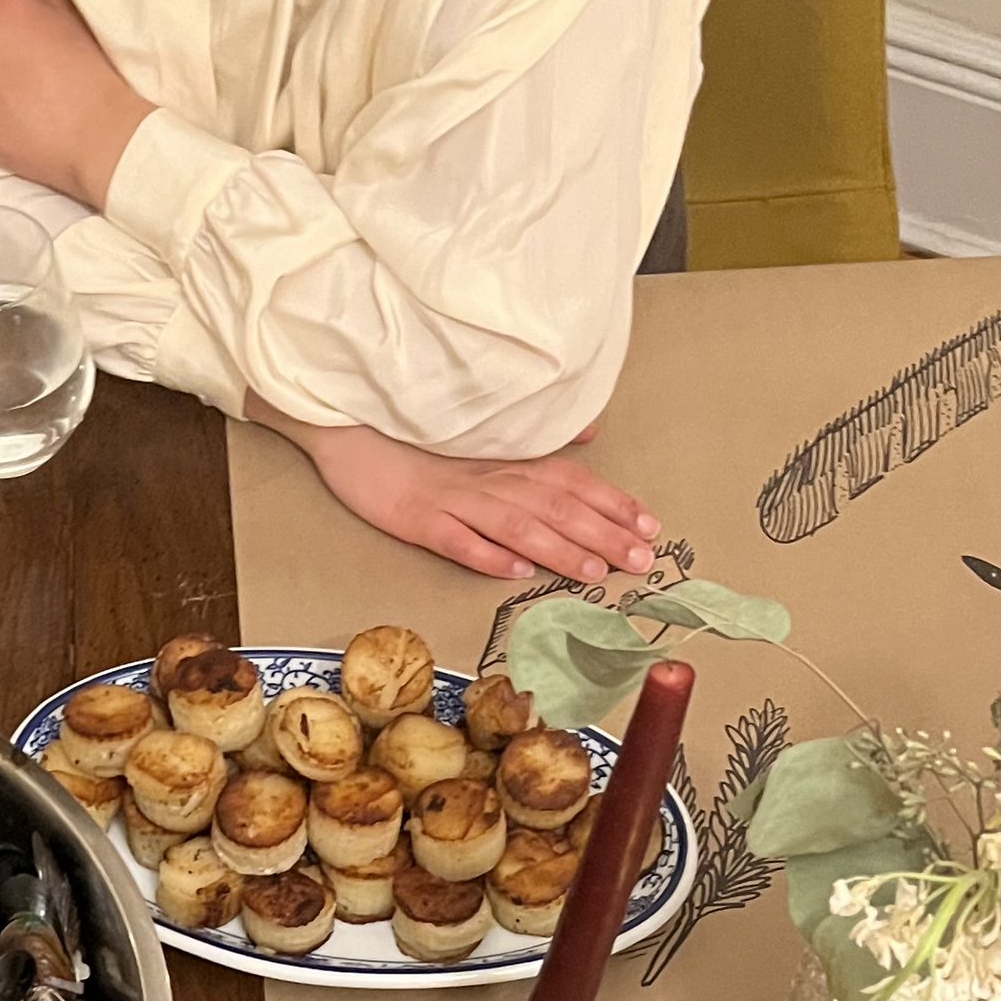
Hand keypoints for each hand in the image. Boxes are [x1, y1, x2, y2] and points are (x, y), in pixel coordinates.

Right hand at [265, 410, 658, 582]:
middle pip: (555, 506)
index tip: (649, 528)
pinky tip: (514, 571)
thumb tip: (589, 433)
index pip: (571, 481)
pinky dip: (487, 553)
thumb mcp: (481, 440)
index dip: (612, 504)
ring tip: (593, 572)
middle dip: (603, 534)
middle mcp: (488, 479)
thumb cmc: (418, 442)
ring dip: (558, 548)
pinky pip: (456, 538)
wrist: (351, 428)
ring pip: (515, 525)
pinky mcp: (416, 519)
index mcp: (507, 461)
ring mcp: (453, 499)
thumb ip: (534, 446)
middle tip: (640, 561)